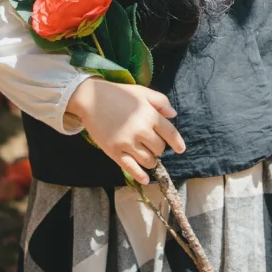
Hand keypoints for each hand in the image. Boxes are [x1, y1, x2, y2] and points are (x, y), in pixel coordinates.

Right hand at [67, 75, 185, 184]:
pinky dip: (140, 176)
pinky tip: (145, 180)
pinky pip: (131, 168)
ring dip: (151, 160)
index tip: (181, 149)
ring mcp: (127, 142)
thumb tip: (173, 115)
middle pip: (159, 148)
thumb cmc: (118, 94)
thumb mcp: (142, 92)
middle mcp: (141, 130)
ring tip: (147, 156)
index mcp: (150, 115)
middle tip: (151, 144)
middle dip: (158, 148)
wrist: (91, 99)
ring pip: (148, 160)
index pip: (170, 133)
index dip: (177, 143)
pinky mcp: (114, 151)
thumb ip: (160, 101)